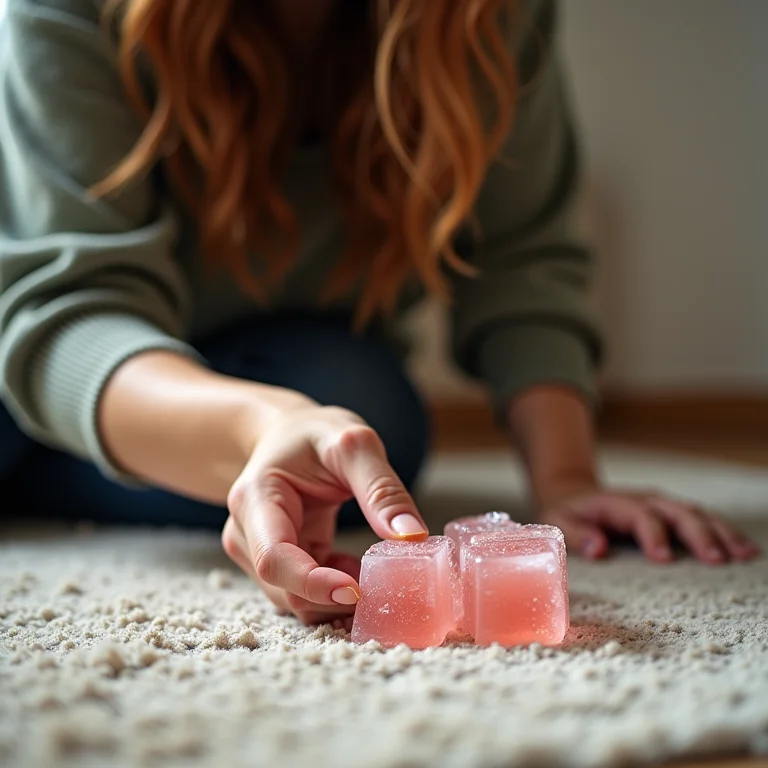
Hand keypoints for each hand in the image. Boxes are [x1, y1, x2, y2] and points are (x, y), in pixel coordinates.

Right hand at [221, 403, 428, 625]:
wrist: (287, 434)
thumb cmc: (315, 434)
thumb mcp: (354, 445)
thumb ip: (381, 489)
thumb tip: (413, 537)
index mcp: (256, 498)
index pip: (274, 558)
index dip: (312, 584)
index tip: (356, 591)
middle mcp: (247, 532)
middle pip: (284, 589)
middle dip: (333, 598)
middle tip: (384, 585)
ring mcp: (258, 552)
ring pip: (294, 600)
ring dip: (336, 600)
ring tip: (372, 570)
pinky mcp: (278, 563)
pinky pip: (304, 595)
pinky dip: (335, 592)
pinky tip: (355, 567)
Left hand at [540, 486, 759, 563]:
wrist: (574, 495)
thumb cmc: (567, 514)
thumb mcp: (558, 522)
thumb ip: (576, 535)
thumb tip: (599, 550)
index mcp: (617, 503)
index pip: (640, 515)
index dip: (652, 535)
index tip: (664, 559)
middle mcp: (645, 500)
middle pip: (677, 512)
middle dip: (698, 534)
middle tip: (717, 560)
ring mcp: (662, 505)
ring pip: (696, 514)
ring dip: (720, 532)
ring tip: (744, 554)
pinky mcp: (672, 514)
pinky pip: (702, 520)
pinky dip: (723, 533)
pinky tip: (744, 550)